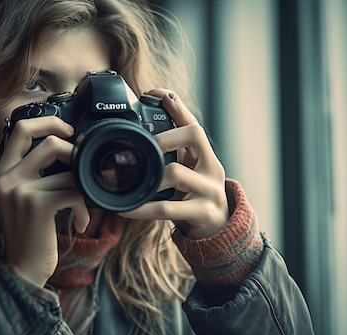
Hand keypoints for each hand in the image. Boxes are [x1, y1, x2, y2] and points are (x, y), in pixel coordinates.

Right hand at [0, 116, 89, 287]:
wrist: (22, 270)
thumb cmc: (29, 234)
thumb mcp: (21, 198)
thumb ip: (33, 173)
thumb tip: (67, 147)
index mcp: (1, 172)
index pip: (21, 129)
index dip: (49, 123)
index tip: (68, 131)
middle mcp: (6, 178)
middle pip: (49, 142)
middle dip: (75, 154)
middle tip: (83, 172)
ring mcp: (20, 191)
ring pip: (68, 171)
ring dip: (83, 191)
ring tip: (81, 209)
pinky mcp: (37, 206)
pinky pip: (74, 192)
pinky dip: (84, 209)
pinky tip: (79, 223)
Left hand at [119, 89, 228, 238]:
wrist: (220, 230)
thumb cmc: (196, 196)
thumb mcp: (189, 171)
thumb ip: (173, 154)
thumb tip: (144, 130)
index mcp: (205, 155)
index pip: (192, 122)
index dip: (176, 106)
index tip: (156, 93)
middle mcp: (211, 167)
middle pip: (194, 135)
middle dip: (165, 135)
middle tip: (145, 143)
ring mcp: (209, 190)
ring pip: (176, 173)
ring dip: (150, 174)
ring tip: (130, 180)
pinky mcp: (203, 213)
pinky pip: (166, 209)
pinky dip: (142, 208)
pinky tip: (126, 208)